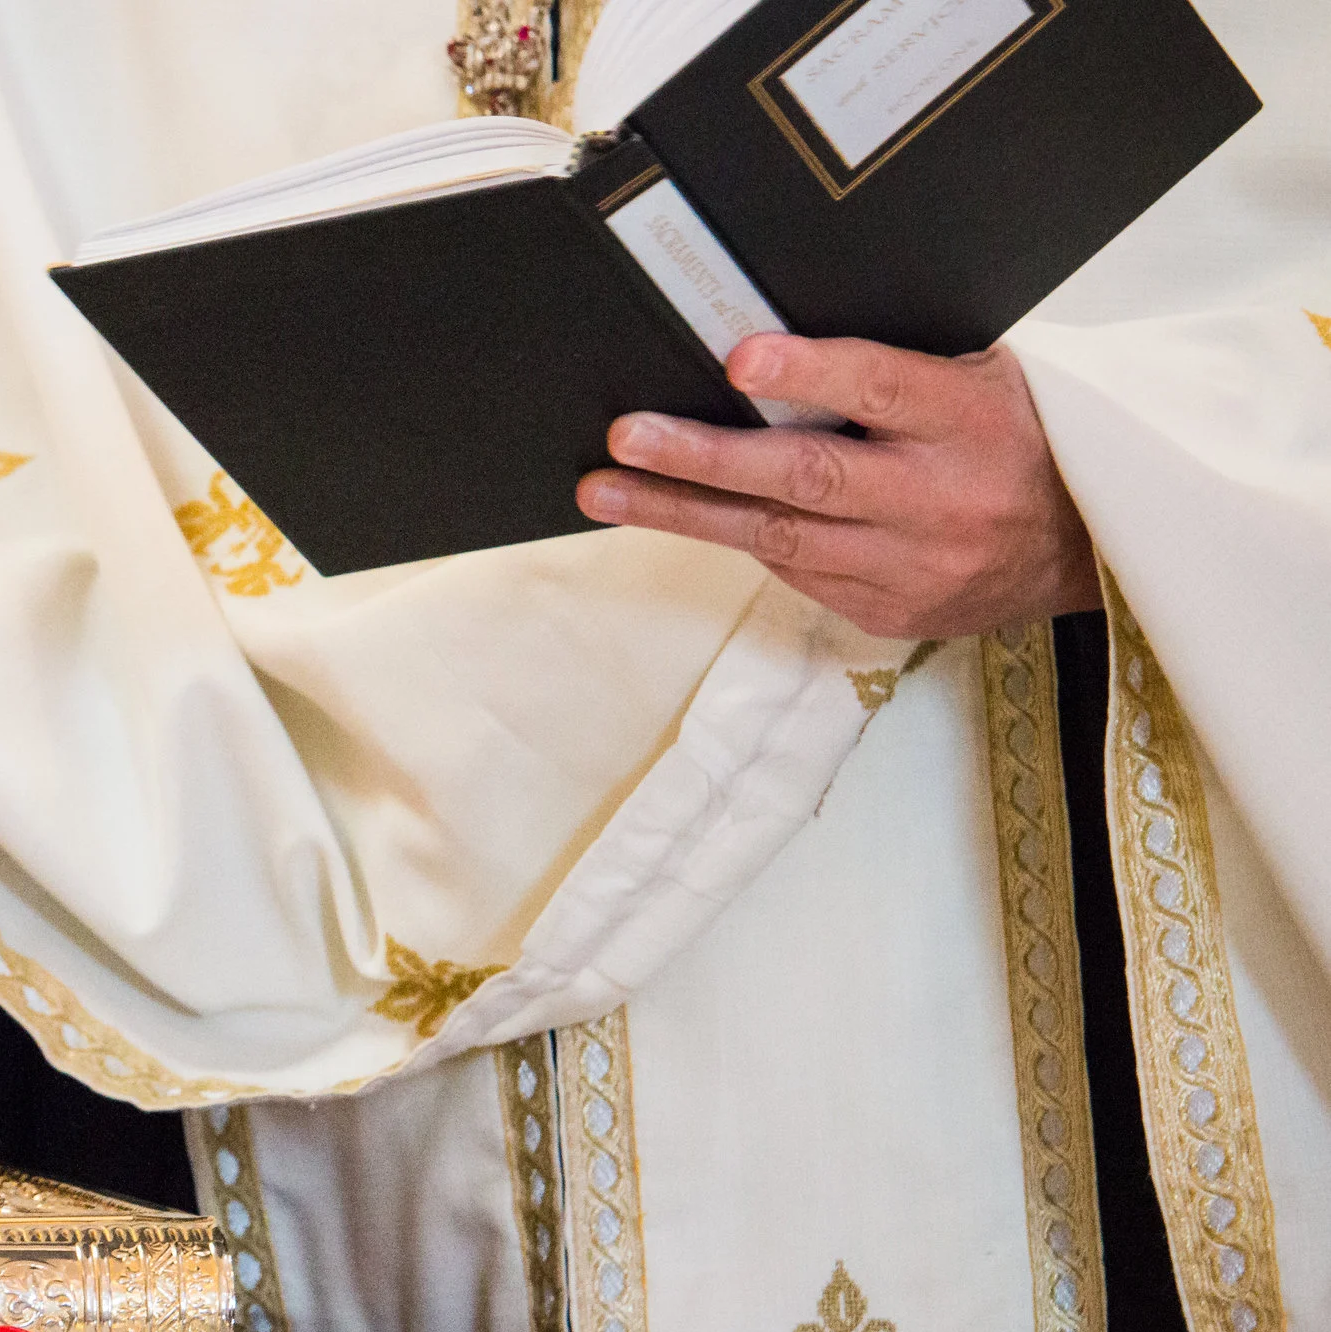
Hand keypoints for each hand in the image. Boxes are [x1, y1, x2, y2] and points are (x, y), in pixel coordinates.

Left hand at [575, 335, 1098, 639]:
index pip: (882, 388)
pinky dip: (740, 541)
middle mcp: (938, 498)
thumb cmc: (1021, 440)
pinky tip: (683, 514)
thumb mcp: (987, 381)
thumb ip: (897, 374)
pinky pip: (797, 572)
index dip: (808, 371)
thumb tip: (771, 354)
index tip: (738, 357)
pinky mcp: (888, 611)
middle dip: (704, 457)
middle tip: (625, 437)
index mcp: (971, 420)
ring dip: (683, 511)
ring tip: (606, 491)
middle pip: (806, 475)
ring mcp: (911, 565)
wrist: (1092, 550)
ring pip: (778, 538)